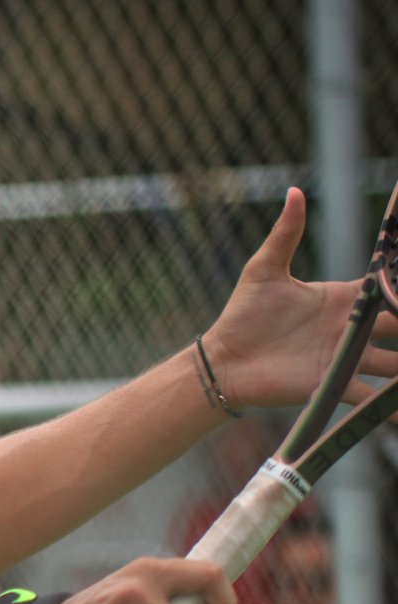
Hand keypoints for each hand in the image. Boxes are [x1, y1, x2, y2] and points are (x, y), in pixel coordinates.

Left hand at [203, 188, 397, 409]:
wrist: (224, 361)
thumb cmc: (242, 316)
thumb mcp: (264, 270)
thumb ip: (286, 234)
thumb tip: (294, 192)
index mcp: (343, 300)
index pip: (388, 290)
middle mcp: (351, 330)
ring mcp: (346, 359)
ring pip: (395, 363)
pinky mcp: (334, 385)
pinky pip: (370, 396)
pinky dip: (389, 406)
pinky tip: (397, 411)